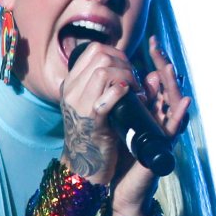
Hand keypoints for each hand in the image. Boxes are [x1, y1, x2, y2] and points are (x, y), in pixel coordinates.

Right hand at [57, 41, 136, 186]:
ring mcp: (79, 106)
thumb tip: (145, 73)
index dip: (117, 53)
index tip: (128, 69)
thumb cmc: (96, 134)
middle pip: (101, 57)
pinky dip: (120, 92)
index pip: (94, 50)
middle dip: (125, 64)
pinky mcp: (92, 122)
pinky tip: (130, 95)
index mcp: (71, 84)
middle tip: (134, 81)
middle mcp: (71, 91)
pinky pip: (105, 98)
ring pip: (103, 71)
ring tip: (135, 91)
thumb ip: (112, 87)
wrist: (84, 165)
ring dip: (126, 77)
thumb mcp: (97, 105)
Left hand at [110, 36, 190, 215]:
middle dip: (164, 68)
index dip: (156, 62)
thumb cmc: (117, 155)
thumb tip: (114, 75)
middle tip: (159, 49)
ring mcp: (162, 133)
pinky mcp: (162, 147)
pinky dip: (180, 116)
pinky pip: (173, 129)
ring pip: (173, 105)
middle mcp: (158, 119)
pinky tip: (183, 103)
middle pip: (167, 88)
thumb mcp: (114, 123)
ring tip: (170, 70)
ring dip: (173, 86)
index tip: (152, 43)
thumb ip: (118, 102)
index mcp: (146, 111)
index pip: (155, 81)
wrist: (118, 186)